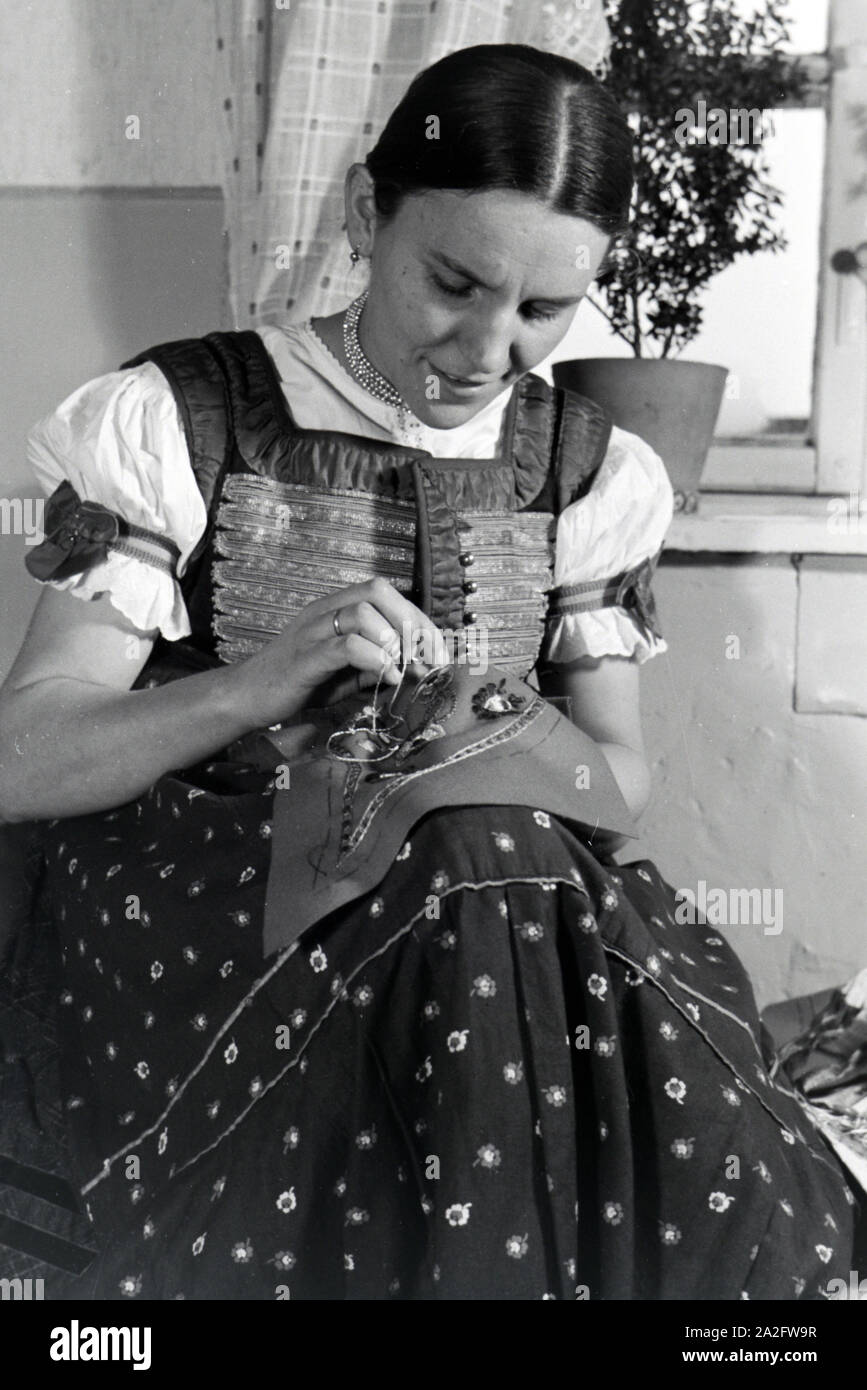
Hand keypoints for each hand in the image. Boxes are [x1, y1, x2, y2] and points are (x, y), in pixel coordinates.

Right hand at [228, 577, 450, 729]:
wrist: (247, 697)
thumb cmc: (300, 683)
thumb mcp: (348, 671)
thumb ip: (378, 663)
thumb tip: (420, 668)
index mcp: (335, 608)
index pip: (387, 593)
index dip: (419, 619)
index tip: (438, 652)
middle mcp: (324, 611)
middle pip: (378, 591)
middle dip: (412, 623)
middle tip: (427, 659)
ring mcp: (312, 631)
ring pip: (362, 612)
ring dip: (393, 641)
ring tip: (404, 670)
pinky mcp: (305, 658)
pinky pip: (346, 646)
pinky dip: (375, 660)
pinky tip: (387, 679)